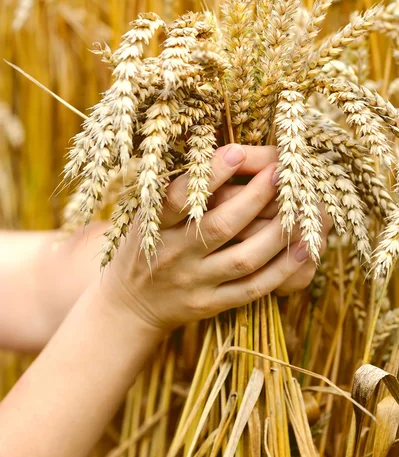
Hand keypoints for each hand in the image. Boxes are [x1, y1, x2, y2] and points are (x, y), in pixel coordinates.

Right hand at [102, 144, 331, 333]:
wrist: (129, 304)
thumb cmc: (144, 246)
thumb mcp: (144, 215)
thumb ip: (176, 192)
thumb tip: (226, 153)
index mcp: (154, 226)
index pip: (178, 198)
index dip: (209, 176)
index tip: (238, 151)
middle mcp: (174, 255)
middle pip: (220, 226)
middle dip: (255, 198)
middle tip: (282, 172)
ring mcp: (194, 283)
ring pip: (243, 259)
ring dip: (276, 233)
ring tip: (301, 208)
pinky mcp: (209, 305)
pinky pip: (251, 289)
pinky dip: (280, 270)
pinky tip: (302, 249)